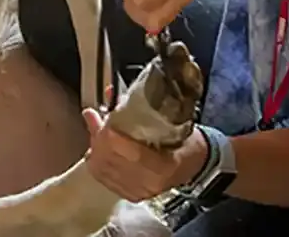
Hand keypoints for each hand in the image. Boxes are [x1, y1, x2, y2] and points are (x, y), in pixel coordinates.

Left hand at [81, 108, 200, 201]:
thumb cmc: (185, 141)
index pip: (135, 155)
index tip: (105, 123)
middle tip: (94, 119)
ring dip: (95, 148)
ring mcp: (140, 191)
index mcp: (166, 166)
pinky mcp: (131, 194)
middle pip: (114, 162)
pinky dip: (97, 163)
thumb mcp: (173, 124)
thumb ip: (141, 110)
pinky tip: (95, 150)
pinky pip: (105, 179)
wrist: (195, 164)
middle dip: (99, 138)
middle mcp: (152, 183)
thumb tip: (111, 94)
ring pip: (105, 171)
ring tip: (94, 130)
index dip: (115, 139)